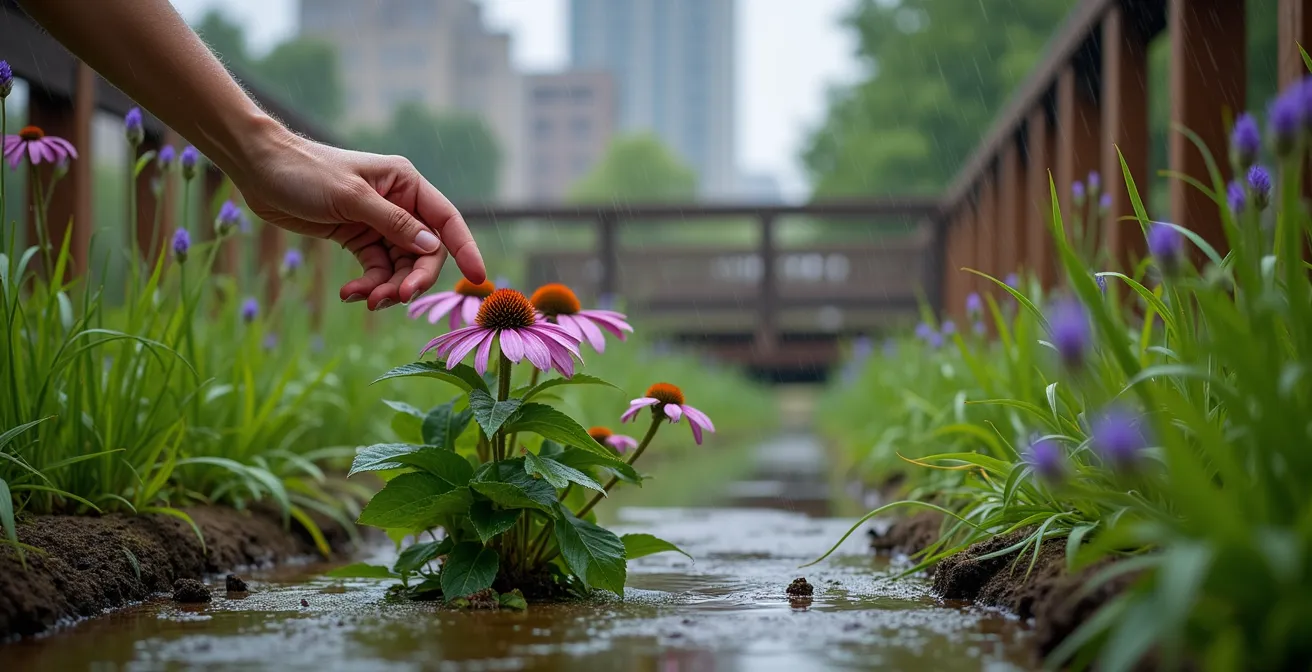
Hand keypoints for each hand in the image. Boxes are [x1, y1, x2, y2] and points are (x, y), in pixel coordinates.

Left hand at [234, 126, 485, 310]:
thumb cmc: (305, 172)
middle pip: (423, 252)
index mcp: (405, 184)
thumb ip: (394, 224)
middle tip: (395, 299)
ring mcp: (379, 223)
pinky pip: (375, 269)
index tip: (479, 277)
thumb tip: (432, 248)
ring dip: (386, 287)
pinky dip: (367, 284)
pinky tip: (349, 294)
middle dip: (412, 278)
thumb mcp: (352, 197)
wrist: (259, 169)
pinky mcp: (357, 237)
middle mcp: (399, 204)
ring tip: (365, 299)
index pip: (446, 220)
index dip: (465, 248)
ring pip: (398, 266)